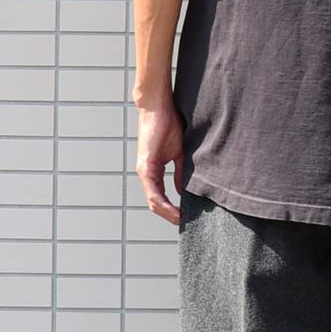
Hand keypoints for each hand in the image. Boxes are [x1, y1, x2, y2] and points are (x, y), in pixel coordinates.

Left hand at [135, 98, 184, 224]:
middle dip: (170, 217)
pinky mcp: (146, 166)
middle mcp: (146, 173)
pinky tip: (176, 211)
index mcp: (153, 170)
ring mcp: (144, 171)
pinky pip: (154, 192)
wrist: (159, 106)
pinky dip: (165, 204)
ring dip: (168, 214)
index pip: (160, 197)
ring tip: (181, 221)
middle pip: (156, 204)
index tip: (186, 218)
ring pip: (153, 202)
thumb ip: (181, 173)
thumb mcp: (180, 153)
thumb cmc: (169, 124)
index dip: (172, 210)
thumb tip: (184, 190)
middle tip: (185, 225)